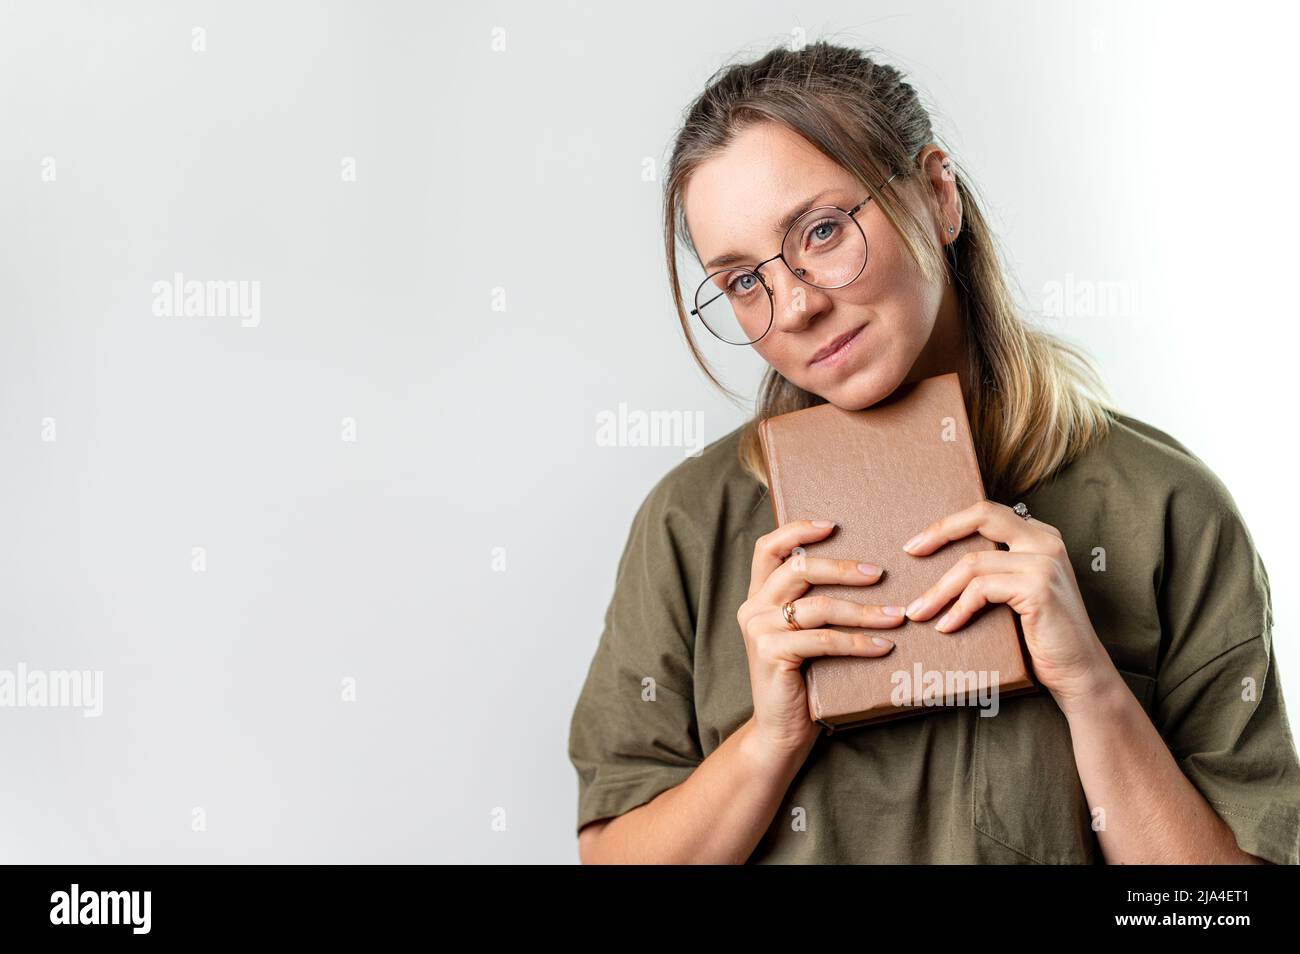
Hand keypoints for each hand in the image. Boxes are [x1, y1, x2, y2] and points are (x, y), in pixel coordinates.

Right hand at [738, 519, 906, 764]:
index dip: (798, 530)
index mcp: (758, 596)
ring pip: (818, 607)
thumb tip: (868, 571)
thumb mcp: (803, 634)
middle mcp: (753, 608)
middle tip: (880, 573)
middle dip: (843, 568)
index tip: (833, 525)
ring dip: (864, 610)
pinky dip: (859, 642)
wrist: (780, 730)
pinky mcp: (772, 655)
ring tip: (898, 615)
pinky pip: (824, 640)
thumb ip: (814, 604)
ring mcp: (759, 631)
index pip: (768, 548)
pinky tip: (883, 645)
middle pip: (798, 569)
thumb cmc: (802, 680)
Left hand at [899, 499, 1115, 707]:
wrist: (1077, 672)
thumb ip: (993, 569)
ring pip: (972, 564)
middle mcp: (1046, 541)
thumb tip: (938, 562)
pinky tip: (946, 627)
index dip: (948, 524)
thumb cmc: (1041, 636)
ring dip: (938, 590)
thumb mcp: (1015, 592)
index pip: (987, 513)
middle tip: (910, 551)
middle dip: (940, 532)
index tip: (916, 544)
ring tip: (918, 612)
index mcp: (1040, 536)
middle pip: (982, 517)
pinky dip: (958, 609)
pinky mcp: (1039, 587)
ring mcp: (1045, 562)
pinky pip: (981, 590)